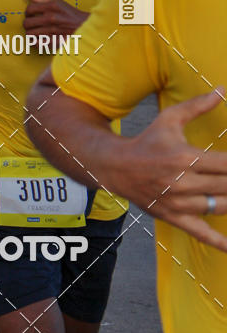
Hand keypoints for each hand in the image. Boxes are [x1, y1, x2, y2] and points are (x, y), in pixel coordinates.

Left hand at [22, 0, 88, 37]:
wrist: (84, 26)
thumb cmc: (69, 12)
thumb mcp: (56, 1)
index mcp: (51, 6)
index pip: (29, 9)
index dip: (27, 12)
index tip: (31, 14)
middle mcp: (51, 18)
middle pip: (27, 23)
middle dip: (27, 23)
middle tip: (32, 24)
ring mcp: (52, 31)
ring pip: (29, 34)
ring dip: (31, 33)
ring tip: (35, 31)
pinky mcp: (55, 42)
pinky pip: (36, 44)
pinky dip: (35, 42)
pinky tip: (39, 39)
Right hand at [114, 90, 226, 249]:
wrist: (117, 166)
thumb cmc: (147, 140)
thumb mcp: (169, 118)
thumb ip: (197, 106)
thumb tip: (222, 90)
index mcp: (186, 157)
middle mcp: (184, 183)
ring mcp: (179, 203)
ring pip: (220, 208)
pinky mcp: (174, 218)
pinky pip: (202, 233)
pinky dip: (220, 242)